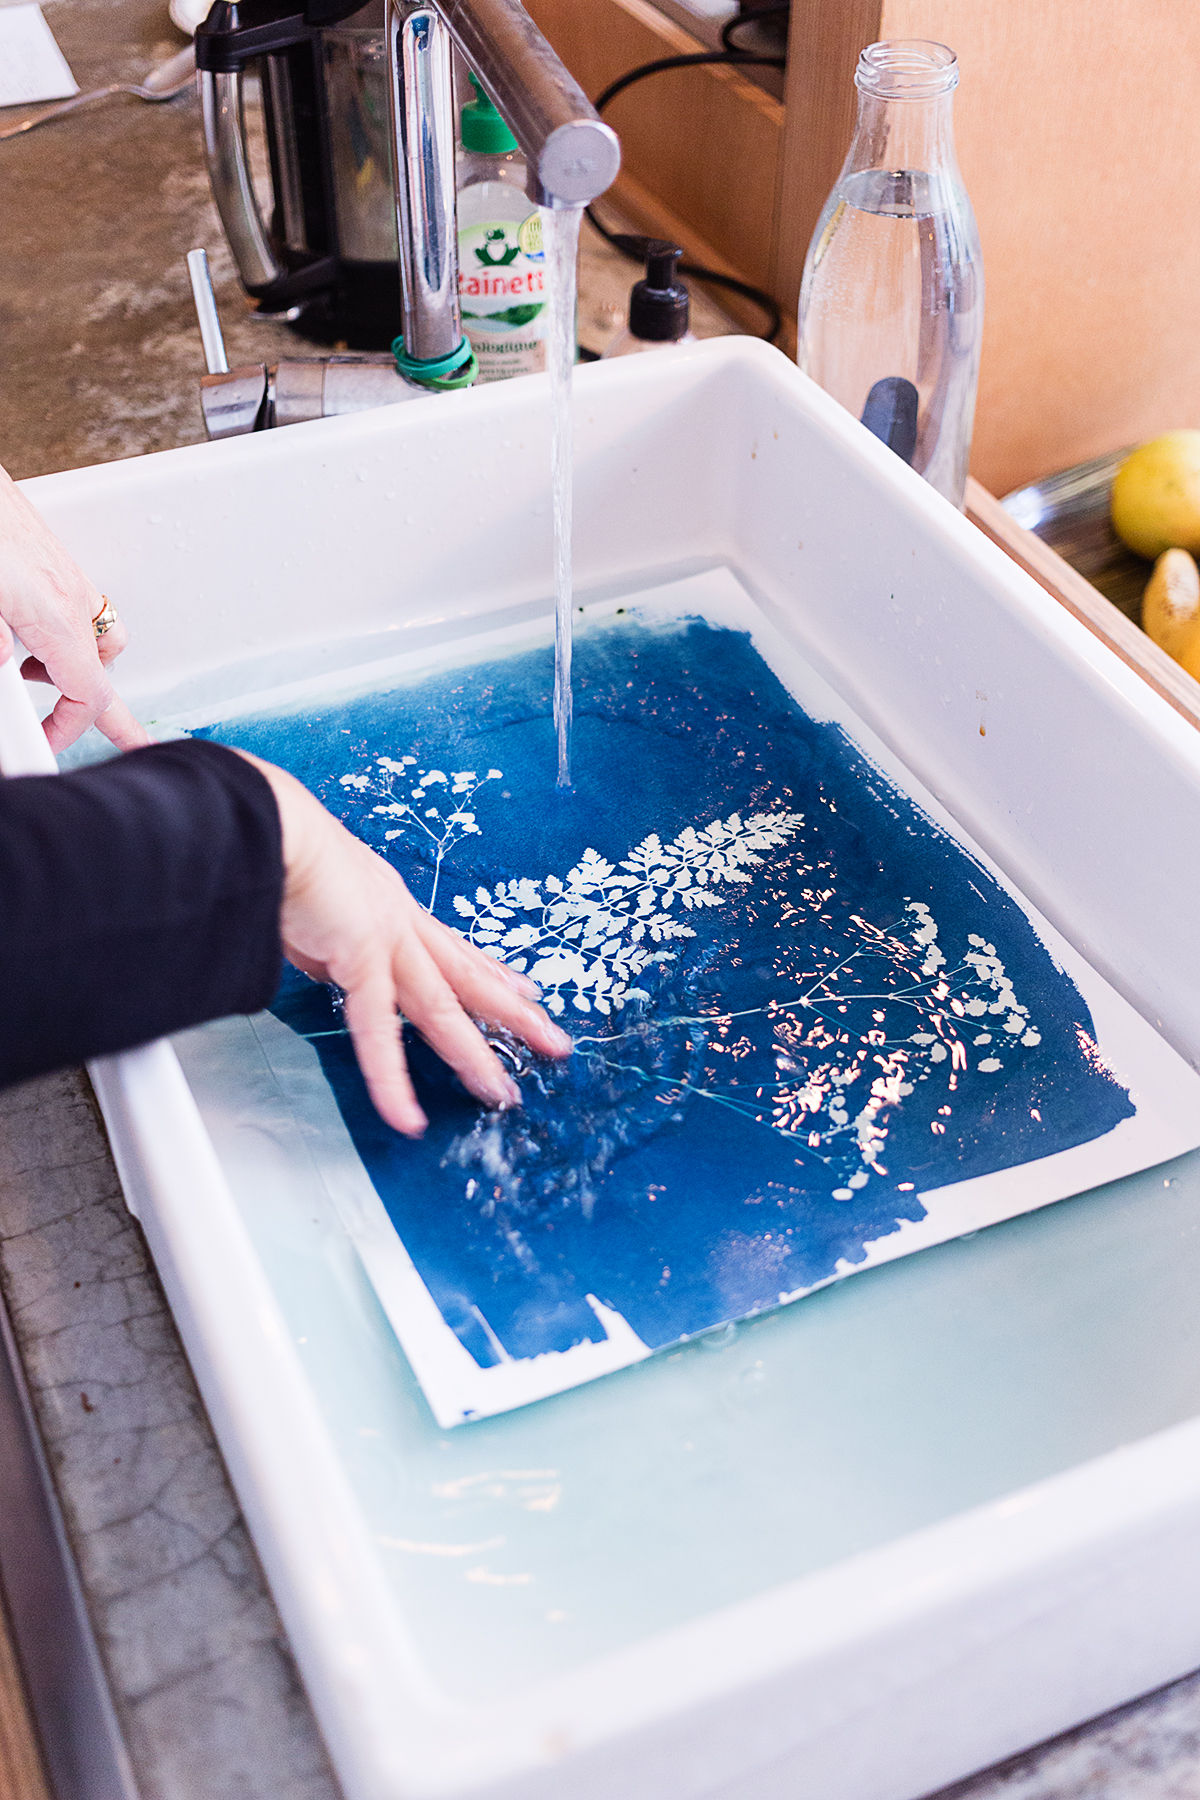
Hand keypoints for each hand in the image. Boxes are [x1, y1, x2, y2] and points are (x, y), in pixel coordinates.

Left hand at [0, 463, 147, 752]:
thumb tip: (3, 671)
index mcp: (57, 620)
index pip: (87, 696)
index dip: (68, 729)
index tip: (45, 743)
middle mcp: (73, 601)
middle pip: (101, 674)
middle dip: (102, 712)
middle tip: (127, 740)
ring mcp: (68, 580)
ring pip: (99, 640)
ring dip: (80, 667)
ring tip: (39, 676)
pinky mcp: (55, 563)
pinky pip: (82, 610)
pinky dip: (67, 632)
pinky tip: (31, 629)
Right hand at [240, 752, 572, 1136]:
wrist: (266, 824)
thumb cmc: (278, 850)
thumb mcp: (316, 908)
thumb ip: (327, 943)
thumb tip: (324, 962)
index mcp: (391, 906)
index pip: (453, 949)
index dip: (491, 973)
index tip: (524, 990)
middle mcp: (400, 920)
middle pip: (469, 977)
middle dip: (514, 1014)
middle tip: (554, 1042)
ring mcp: (388, 939)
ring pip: (443, 1008)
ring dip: (474, 1054)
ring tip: (502, 1092)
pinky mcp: (362, 956)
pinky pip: (378, 1032)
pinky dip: (391, 1079)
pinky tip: (406, 1116)